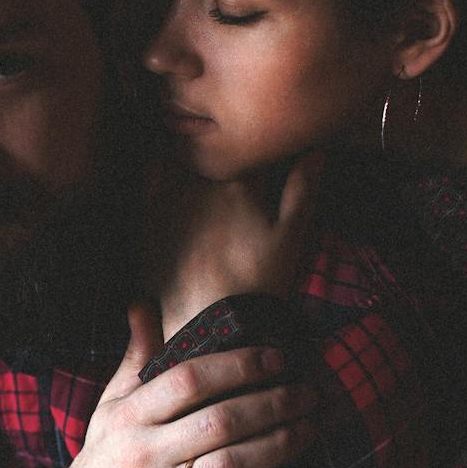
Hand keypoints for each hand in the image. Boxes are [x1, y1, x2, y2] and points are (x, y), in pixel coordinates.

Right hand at [35, 302, 316, 467]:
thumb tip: (143, 303)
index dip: (239, 366)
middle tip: (307, 395)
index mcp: (130, 415)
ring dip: (277, 447)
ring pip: (227, 467)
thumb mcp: (111, 404)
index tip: (277, 360)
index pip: (190, 380)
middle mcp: (141, 452)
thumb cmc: (105, 457)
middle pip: (219, 421)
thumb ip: (136, 356)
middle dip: (272, 405)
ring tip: (308, 431)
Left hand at [153, 156, 319, 336]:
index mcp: (241, 182)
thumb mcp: (291, 236)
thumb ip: (303, 187)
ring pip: (180, 153)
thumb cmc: (258, 281)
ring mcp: (171, 198)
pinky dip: (158, 165)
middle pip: (214, 148)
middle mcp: (203, 182)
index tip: (264, 147)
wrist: (210, 322)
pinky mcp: (148, 217)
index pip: (251, 148)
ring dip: (190, 149)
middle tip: (229, 149)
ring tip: (199, 154)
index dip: (258, 147)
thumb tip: (319, 148)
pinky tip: (165, 165)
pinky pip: (149, 176)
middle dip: (222, 145)